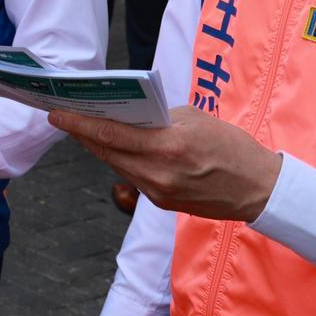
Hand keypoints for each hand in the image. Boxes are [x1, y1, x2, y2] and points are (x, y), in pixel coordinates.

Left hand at [49, 106, 282, 221]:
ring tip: (85, 129)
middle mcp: (158, 173)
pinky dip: (122, 161)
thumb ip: (158, 117)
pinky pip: (133, 177)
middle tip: (64, 116)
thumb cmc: (231, 146)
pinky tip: (116, 148)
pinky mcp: (162, 202)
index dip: (78, 123)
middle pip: (107, 152)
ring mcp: (159, 192)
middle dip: (83, 133)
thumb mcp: (195, 119)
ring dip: (100, 148)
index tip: (56, 113)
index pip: (110, 134)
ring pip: (117, 165)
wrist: (260, 189)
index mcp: (168, 146)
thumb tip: (127, 114)